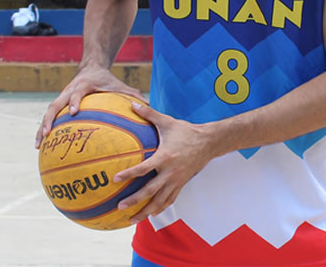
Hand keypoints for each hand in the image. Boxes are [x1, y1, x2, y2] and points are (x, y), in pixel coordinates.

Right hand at [34, 65, 145, 147]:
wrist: (91, 67)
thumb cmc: (107, 79)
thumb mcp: (119, 85)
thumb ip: (132, 95)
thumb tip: (149, 108)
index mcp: (83, 86)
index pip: (76, 93)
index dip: (74, 101)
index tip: (74, 112)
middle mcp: (69, 91)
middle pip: (54, 104)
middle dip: (49, 118)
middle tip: (47, 133)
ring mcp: (62, 97)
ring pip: (48, 112)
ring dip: (42, 127)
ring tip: (38, 145)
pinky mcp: (59, 104)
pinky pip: (50, 118)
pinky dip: (45, 130)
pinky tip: (43, 147)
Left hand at [113, 101, 218, 224]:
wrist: (209, 142)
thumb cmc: (186, 131)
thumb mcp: (167, 121)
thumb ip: (149, 113)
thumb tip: (132, 103)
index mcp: (165, 157)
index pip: (144, 169)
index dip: (129, 174)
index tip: (116, 179)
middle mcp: (170, 172)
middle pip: (150, 191)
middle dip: (134, 201)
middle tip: (120, 207)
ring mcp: (177, 181)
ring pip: (160, 201)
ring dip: (145, 212)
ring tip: (131, 220)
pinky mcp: (181, 185)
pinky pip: (169, 200)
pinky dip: (159, 209)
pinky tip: (150, 215)